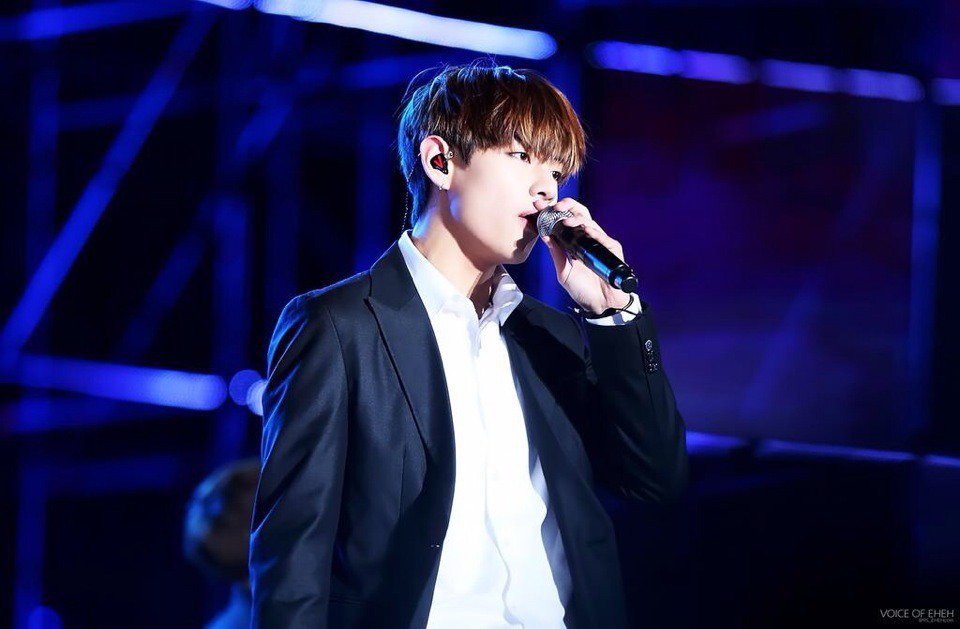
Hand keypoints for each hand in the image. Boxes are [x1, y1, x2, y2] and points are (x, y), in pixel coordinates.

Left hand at [538, 197, 633, 314]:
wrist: (600, 304)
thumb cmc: (583, 289)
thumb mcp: (563, 272)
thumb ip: (556, 254)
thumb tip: (545, 236)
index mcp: (573, 242)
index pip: (562, 221)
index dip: (551, 212)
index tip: (538, 206)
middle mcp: (585, 239)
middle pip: (578, 214)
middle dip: (566, 206)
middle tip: (554, 207)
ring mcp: (599, 242)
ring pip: (589, 221)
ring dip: (577, 218)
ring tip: (566, 221)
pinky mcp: (611, 249)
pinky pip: (603, 237)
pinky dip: (595, 232)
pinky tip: (586, 230)